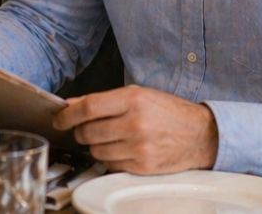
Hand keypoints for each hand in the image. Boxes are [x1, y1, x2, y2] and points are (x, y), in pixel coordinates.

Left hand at [51, 85, 218, 174]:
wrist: (201, 135)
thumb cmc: (169, 112)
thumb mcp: (138, 95)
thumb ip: (103, 100)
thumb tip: (72, 104)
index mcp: (133, 99)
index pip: (88, 108)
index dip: (67, 115)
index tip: (59, 118)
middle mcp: (135, 123)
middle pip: (88, 132)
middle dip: (80, 132)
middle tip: (83, 129)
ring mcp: (139, 147)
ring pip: (96, 151)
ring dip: (94, 146)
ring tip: (106, 138)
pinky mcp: (142, 166)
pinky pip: (110, 165)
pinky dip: (108, 158)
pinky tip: (118, 149)